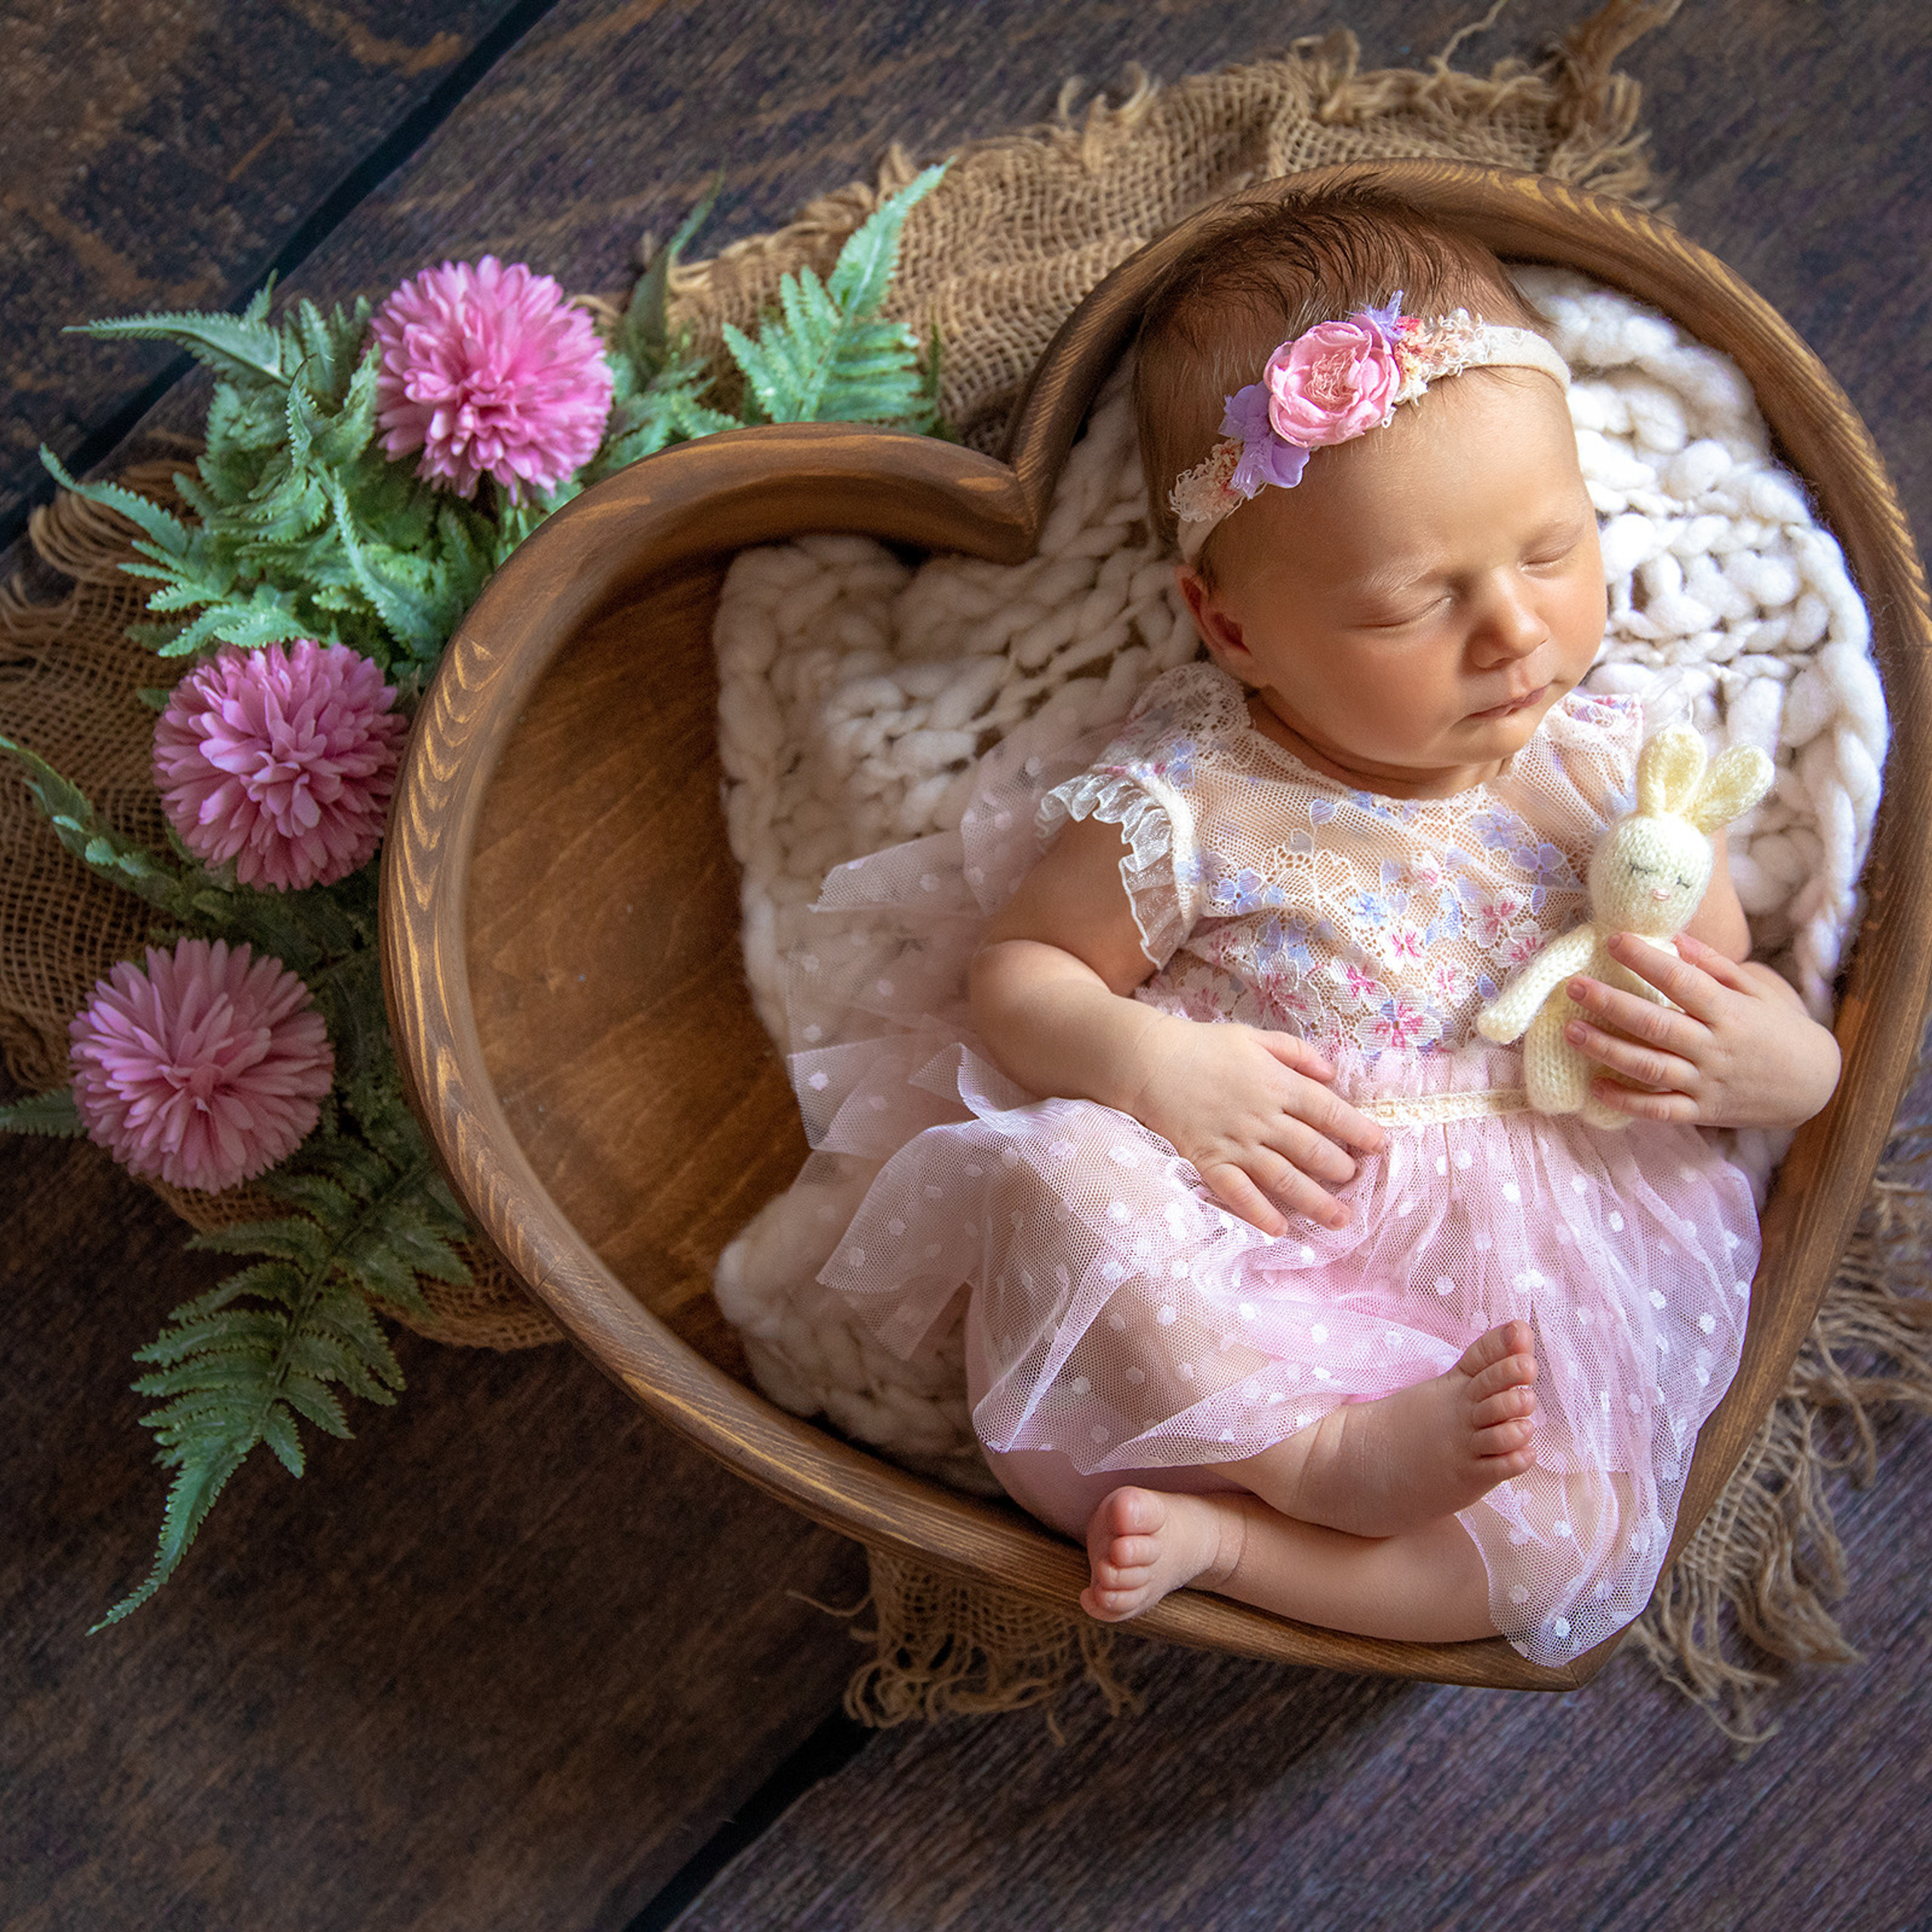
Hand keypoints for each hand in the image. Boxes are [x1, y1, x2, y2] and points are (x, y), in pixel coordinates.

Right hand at [1125, 1019, 1386, 1235]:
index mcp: (1277, 1084)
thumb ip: (1296, 1052)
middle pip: (1311, 1149)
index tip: (1379, 1146)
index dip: (1357, 1130)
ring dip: (1314, 1201)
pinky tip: (1279, 1229)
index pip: (1328, 1110)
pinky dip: (1259, 1212)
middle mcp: (1262, 1117)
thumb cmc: (1203, 1046)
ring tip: (1339, 1219)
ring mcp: (1236, 1142)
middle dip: (1340, 1169)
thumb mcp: (1254, 1037)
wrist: (1149, 1061)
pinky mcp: (1209, 1160)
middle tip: (1356, 1182)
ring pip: (1283, 1177)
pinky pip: (1238, 1192)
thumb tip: (1332, 1073)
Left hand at [1562, 931, 1841, 1129]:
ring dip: (1607, 1049)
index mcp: (1730, 1012)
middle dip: (1610, 1004)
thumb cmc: (1781, 1029)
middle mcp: (1715, 1048)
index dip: (1646, 960)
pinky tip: (1595, 1086)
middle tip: (1573, 986)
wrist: (1816, 1086)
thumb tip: (1674, 938)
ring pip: (1650, 1067)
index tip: (1614, 940)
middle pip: (1656, 1024)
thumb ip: (1716, 965)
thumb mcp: (1758, 990)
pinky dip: (1626, 1101)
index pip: (1682, 981)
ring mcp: (1707, 1083)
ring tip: (1571, 1031)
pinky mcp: (1702, 1111)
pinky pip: (1659, 1109)